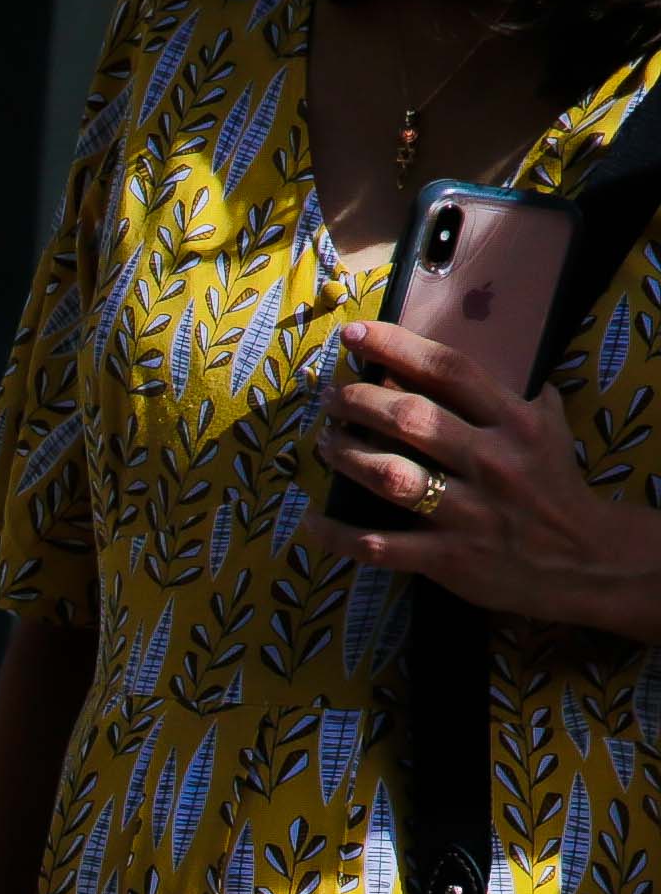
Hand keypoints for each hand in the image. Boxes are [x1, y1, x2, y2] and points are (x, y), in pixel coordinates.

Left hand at [313, 312, 660, 627]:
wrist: (581, 560)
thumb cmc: (554, 486)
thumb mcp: (548, 429)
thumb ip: (512, 394)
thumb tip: (467, 361)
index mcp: (515, 422)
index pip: (449, 371)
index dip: (396, 347)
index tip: (353, 334)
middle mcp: (490, 460)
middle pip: (410, 419)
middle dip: (358, 402)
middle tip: (330, 397)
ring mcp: (466, 510)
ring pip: (390, 476)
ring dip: (347, 456)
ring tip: (325, 443)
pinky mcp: (447, 556)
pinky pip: (378, 544)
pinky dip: (338, 533)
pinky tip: (312, 519)